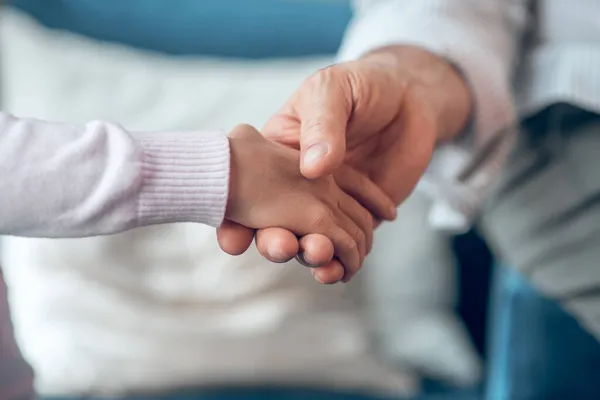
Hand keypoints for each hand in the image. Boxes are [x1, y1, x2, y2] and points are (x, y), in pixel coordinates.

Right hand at [219, 46, 471, 282]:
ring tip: (318, 256)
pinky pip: (343, 248)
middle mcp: (296, 186)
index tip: (231, 237)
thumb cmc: (360, 86)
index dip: (234, 216)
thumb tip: (315, 170)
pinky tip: (339, 271)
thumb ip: (322, 125)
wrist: (409, 97)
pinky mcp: (357, 219)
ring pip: (307, 241)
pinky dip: (338, 264)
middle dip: (273, 242)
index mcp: (277, 154)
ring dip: (308, 255)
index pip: (247, 190)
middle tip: (280, 246)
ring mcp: (326, 205)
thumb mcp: (332, 90)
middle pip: (275, 224)